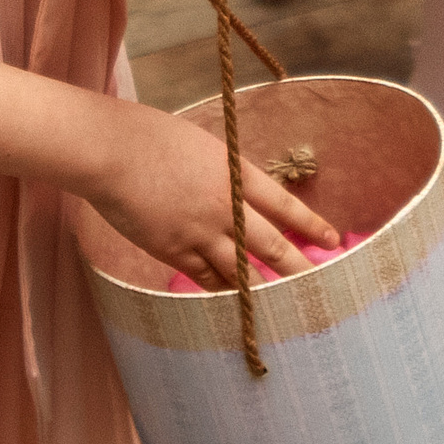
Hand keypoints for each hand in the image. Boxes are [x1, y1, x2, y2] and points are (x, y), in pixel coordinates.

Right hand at [90, 103, 341, 287]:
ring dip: (264, 290)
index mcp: (235, 174)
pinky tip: (235, 301)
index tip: (333, 240)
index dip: (310, 225)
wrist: (111, 151)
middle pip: (272, 246)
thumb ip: (226, 174)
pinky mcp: (173, 252)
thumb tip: (241, 196)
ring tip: (287, 306)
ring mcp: (200, 233)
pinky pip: (206, 279)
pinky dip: (223, 290)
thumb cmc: (151, 137)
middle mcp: (225, 208)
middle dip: (300, 269)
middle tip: (322, 286)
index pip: (284, 205)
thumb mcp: (203, 147)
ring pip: (242, 273)